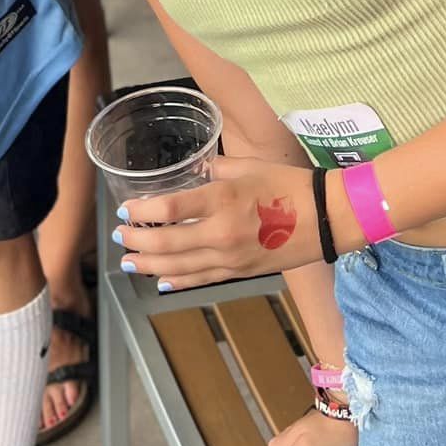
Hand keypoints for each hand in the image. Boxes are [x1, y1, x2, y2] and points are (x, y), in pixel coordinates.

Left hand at [114, 156, 319, 287]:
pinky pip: (203, 279)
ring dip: (150, 265)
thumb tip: (195, 173)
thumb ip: (216, 170)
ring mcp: (231, 257)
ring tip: (129, 261)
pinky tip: (162, 281)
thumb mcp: (249, 165)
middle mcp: (222, 232)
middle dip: (138, 241)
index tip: (125, 209)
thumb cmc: (289, 183)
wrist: (327, 218)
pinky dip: (179, 281)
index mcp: (223, 199)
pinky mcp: (241, 271)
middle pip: (168, 242)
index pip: (170, 209)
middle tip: (119, 236)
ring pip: (180, 266)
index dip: (141, 211)